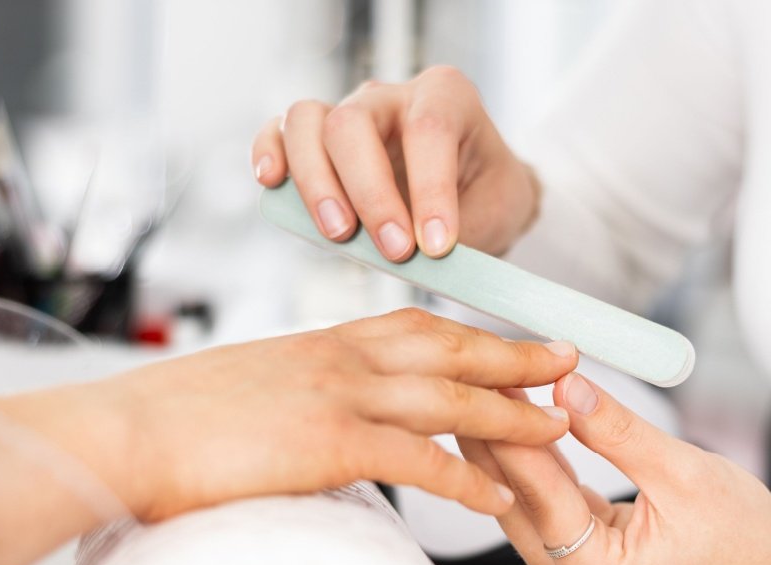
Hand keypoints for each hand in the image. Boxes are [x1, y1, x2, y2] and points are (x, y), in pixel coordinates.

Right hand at [0, 308, 578, 564]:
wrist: (120, 433)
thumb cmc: (168, 424)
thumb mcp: (244, 392)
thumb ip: (292, 397)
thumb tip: (312, 423)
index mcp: (319, 344)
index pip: (413, 326)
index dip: (470, 332)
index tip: (510, 339)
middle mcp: (338, 359)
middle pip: (449, 347)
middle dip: (515, 355)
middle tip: (569, 360)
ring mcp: (337, 396)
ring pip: (449, 397)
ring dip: (512, 413)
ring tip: (561, 427)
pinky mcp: (328, 441)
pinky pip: (419, 459)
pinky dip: (466, 479)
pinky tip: (499, 499)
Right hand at [252, 66, 538, 261]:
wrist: (474, 195)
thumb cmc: (487, 196)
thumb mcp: (501, 211)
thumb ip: (465, 230)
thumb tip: (425, 260)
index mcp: (446, 97)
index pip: (429, 129)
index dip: (429, 190)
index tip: (435, 246)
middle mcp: (390, 97)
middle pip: (354, 124)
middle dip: (370, 193)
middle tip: (393, 250)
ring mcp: (347, 112)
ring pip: (308, 123)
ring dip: (317, 183)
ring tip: (338, 234)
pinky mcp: (315, 138)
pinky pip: (279, 131)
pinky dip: (269, 154)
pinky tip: (273, 185)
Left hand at [459, 374, 770, 564]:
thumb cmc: (745, 539)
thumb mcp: (683, 472)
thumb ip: (616, 430)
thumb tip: (566, 386)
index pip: (539, 491)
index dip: (514, 426)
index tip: (494, 377)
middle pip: (516, 497)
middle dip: (498, 431)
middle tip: (480, 371)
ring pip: (523, 498)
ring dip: (511, 442)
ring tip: (493, 382)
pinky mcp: (574, 560)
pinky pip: (544, 502)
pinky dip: (536, 459)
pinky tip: (520, 414)